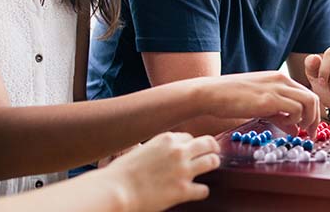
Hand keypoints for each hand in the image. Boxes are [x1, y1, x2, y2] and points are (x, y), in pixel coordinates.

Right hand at [100, 132, 219, 211]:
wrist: (117, 190)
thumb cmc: (122, 172)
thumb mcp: (141, 150)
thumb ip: (158, 150)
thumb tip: (164, 155)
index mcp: (166, 139)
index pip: (189, 137)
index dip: (190, 145)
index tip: (190, 150)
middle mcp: (178, 151)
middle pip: (208, 143)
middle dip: (211, 148)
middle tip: (212, 153)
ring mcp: (183, 170)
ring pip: (212, 161)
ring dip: (212, 164)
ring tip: (209, 168)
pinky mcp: (184, 190)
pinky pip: (204, 189)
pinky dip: (201, 191)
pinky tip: (196, 192)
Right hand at [199, 71, 319, 133]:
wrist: (212, 93)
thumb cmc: (232, 99)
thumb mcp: (261, 106)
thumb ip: (280, 116)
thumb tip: (295, 129)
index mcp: (279, 79)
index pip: (307, 93)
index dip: (313, 112)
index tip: (311, 127)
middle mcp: (281, 80)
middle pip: (313, 97)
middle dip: (316, 119)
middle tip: (311, 133)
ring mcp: (276, 88)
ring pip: (309, 102)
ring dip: (307, 119)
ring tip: (296, 129)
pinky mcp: (270, 99)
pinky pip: (296, 109)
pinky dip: (295, 120)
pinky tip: (283, 124)